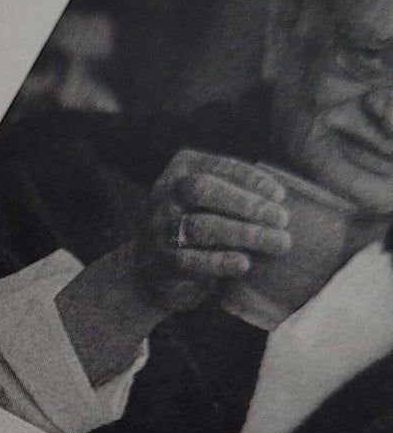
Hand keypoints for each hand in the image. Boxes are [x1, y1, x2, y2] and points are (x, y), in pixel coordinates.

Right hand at [135, 151, 290, 310]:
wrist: (152, 266)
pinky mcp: (160, 259)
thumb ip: (235, 191)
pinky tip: (244, 263)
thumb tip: (280, 200)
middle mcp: (165, 193)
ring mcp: (158, 226)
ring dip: (244, 234)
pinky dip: (220, 261)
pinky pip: (191, 259)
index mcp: (181, 169)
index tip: (280, 195)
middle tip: (281, 219)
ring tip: (278, 243)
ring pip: (201, 226)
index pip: (218, 166)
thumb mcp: (209, 198)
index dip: (251, 179)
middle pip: (204, 190)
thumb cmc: (196, 223)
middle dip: (246, 204)